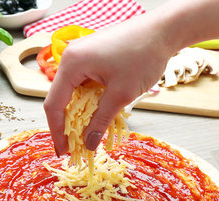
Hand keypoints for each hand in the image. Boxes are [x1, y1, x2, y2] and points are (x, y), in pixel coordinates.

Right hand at [44, 14, 174, 155]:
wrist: (164, 30)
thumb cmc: (143, 55)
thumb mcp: (121, 94)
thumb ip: (101, 121)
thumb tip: (88, 144)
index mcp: (71, 64)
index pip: (54, 104)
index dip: (57, 132)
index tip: (64, 152)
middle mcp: (71, 57)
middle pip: (61, 98)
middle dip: (67, 125)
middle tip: (76, 148)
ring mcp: (81, 55)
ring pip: (73, 92)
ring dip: (79, 114)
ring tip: (87, 135)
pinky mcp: (93, 56)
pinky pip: (84, 84)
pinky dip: (89, 102)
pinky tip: (97, 116)